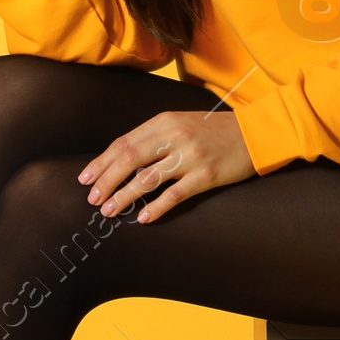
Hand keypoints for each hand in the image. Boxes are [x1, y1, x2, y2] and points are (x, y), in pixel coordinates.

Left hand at [79, 107, 255, 223]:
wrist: (254, 134)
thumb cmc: (212, 131)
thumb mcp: (180, 123)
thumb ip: (154, 137)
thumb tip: (121, 159)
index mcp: (164, 122)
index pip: (123, 143)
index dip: (102, 162)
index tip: (85, 178)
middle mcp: (174, 136)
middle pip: (130, 159)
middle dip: (107, 180)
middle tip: (92, 198)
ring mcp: (190, 156)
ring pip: (148, 178)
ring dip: (124, 196)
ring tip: (109, 210)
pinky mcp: (206, 176)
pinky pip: (175, 194)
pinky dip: (156, 208)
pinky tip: (143, 218)